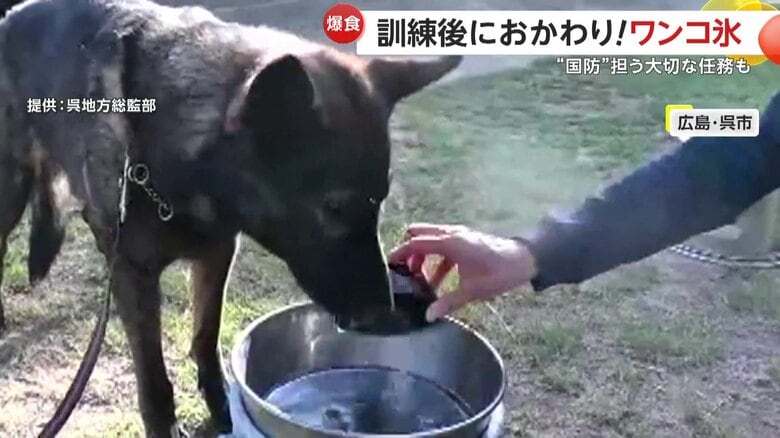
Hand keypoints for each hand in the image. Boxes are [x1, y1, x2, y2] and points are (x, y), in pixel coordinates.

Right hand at [388, 223, 537, 321]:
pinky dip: (435, 259)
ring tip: (418, 280)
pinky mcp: (465, 241)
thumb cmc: (498, 273)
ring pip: (431, 240)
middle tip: (404, 272)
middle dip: (409, 250)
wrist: (524, 261)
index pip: (416, 242)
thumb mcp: (471, 291)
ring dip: (423, 256)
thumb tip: (428, 316)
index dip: (400, 253)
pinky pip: (443, 246)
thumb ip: (447, 302)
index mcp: (450, 242)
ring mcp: (459, 235)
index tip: (389, 264)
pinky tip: (437, 282)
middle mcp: (452, 234)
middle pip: (419, 234)